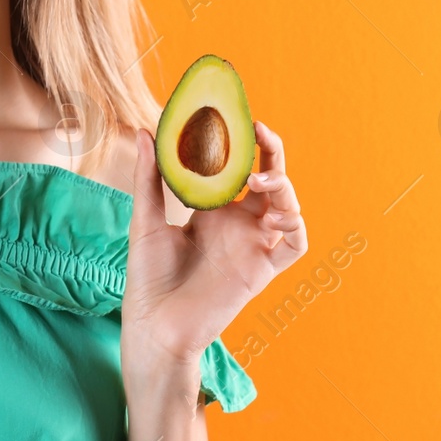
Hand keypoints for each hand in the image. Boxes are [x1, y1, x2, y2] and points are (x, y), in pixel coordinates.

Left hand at [121, 121, 307, 366]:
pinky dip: (295, 225)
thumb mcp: (145, 219)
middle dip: (272, 152)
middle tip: (260, 131)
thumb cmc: (147, 274)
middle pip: (269, 179)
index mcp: (212, 209)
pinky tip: (275, 213)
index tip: (239, 118)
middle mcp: (237, 223)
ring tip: (257, 180)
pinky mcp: (261, 269)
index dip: (244, 143)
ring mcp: (252, 245)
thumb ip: (150, 177)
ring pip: (287, 206)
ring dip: (283, 186)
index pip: (238, 167)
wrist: (155, 323)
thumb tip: (148, 131)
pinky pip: (295, 245)